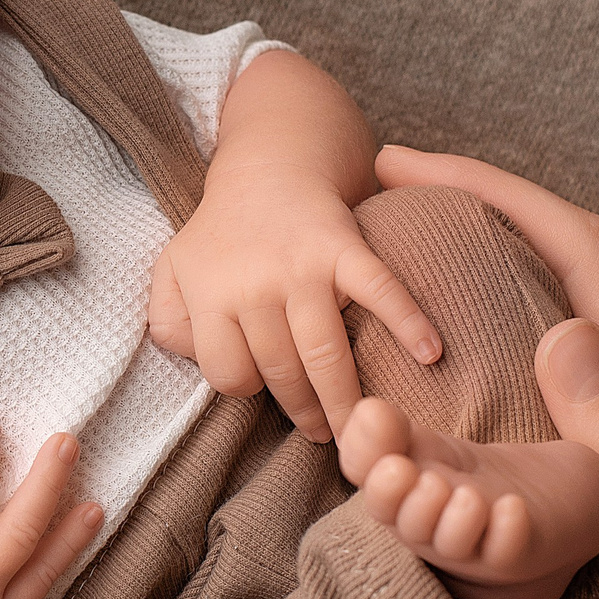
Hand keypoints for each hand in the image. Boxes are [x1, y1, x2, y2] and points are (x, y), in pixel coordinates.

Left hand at [148, 161, 440, 443]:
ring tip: (358, 427)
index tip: (265, 390)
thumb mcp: (172, 272)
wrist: (269, 161)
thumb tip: (195, 361)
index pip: (228, 375)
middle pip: (281, 372)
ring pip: (324, 352)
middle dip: (305, 413)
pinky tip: (430, 355)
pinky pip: (380, 290)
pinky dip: (408, 321)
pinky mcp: (345, 247)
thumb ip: (168, 322)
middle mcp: (255, 285)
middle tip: (325, 436)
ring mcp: (302, 267)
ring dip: (344, 399)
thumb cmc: (222, 231)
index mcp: (211, 295)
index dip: (248, 388)